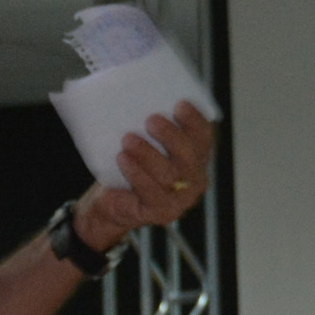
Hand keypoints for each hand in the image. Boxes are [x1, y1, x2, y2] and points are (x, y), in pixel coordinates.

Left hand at [78, 103, 213, 249]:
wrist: (112, 203)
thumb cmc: (132, 166)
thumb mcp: (145, 144)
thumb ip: (152, 129)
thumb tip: (142, 101)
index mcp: (196, 158)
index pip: (202, 137)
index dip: (194, 121)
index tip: (179, 105)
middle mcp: (194, 180)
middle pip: (189, 157)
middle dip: (171, 136)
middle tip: (151, 120)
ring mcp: (180, 199)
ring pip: (169, 175)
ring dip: (148, 154)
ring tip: (129, 139)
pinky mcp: (161, 213)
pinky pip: (151, 192)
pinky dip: (136, 173)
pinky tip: (123, 159)